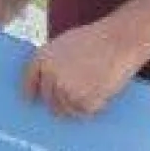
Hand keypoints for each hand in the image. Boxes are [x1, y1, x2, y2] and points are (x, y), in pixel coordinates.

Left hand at [22, 20, 148, 118]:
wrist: (120, 40)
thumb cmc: (96, 39)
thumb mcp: (64, 44)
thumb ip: (53, 62)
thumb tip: (48, 82)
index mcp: (42, 58)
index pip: (29, 82)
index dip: (31, 92)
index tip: (32, 100)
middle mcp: (50, 75)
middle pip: (49, 100)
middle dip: (58, 102)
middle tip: (72, 99)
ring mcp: (66, 90)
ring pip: (66, 109)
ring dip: (77, 105)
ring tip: (92, 90)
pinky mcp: (83, 100)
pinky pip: (84, 112)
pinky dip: (93, 106)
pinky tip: (101, 93)